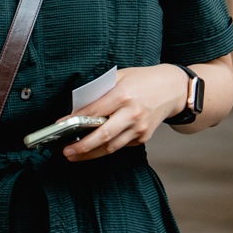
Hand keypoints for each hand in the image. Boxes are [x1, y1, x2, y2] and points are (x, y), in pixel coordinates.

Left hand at [66, 66, 188, 160]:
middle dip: (81, 146)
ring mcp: (139, 128)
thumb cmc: (143, 80)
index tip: (60, 125)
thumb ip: (101, 91)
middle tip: (66, 151)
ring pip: (111, 147)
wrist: (172, 89)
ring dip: (91, 154)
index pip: (93, 112)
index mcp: (123, 95)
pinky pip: (121, 145)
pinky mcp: (143, 137)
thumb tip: (78, 107)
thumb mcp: (120, 76)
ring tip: (74, 156)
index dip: (74, 121)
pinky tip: (93, 149)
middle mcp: (132, 113)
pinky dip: (106, 148)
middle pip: (102, 135)